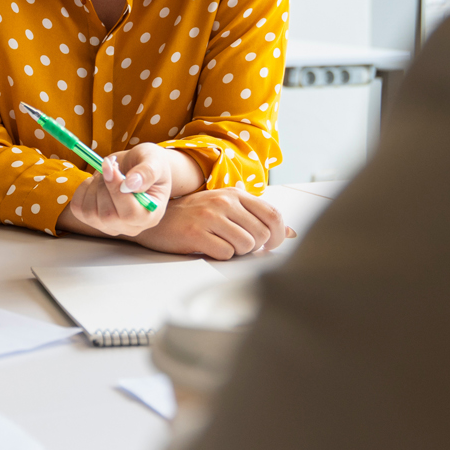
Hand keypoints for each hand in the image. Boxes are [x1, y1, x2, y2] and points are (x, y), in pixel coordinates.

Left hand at [58, 144, 175, 237]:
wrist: (137, 168)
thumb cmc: (150, 164)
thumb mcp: (155, 160)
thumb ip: (147, 172)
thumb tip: (131, 183)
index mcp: (151, 215)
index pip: (130, 214)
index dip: (116, 190)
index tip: (110, 166)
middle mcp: (132, 226)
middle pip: (107, 215)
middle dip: (104, 185)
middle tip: (111, 165)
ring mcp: (112, 226)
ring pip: (90, 213)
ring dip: (93, 187)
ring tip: (105, 173)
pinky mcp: (95, 220)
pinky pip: (78, 209)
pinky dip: (82, 190)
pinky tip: (95, 182)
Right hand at [135, 188, 294, 259]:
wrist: (158, 219)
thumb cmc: (194, 215)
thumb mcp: (226, 208)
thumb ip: (257, 216)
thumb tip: (292, 232)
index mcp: (234, 193)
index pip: (273, 214)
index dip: (279, 235)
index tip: (270, 244)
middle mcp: (223, 202)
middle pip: (262, 234)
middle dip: (255, 247)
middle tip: (239, 246)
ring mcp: (209, 216)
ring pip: (246, 246)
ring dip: (237, 252)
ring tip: (222, 244)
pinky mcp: (196, 233)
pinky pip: (226, 254)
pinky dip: (221, 255)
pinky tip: (209, 247)